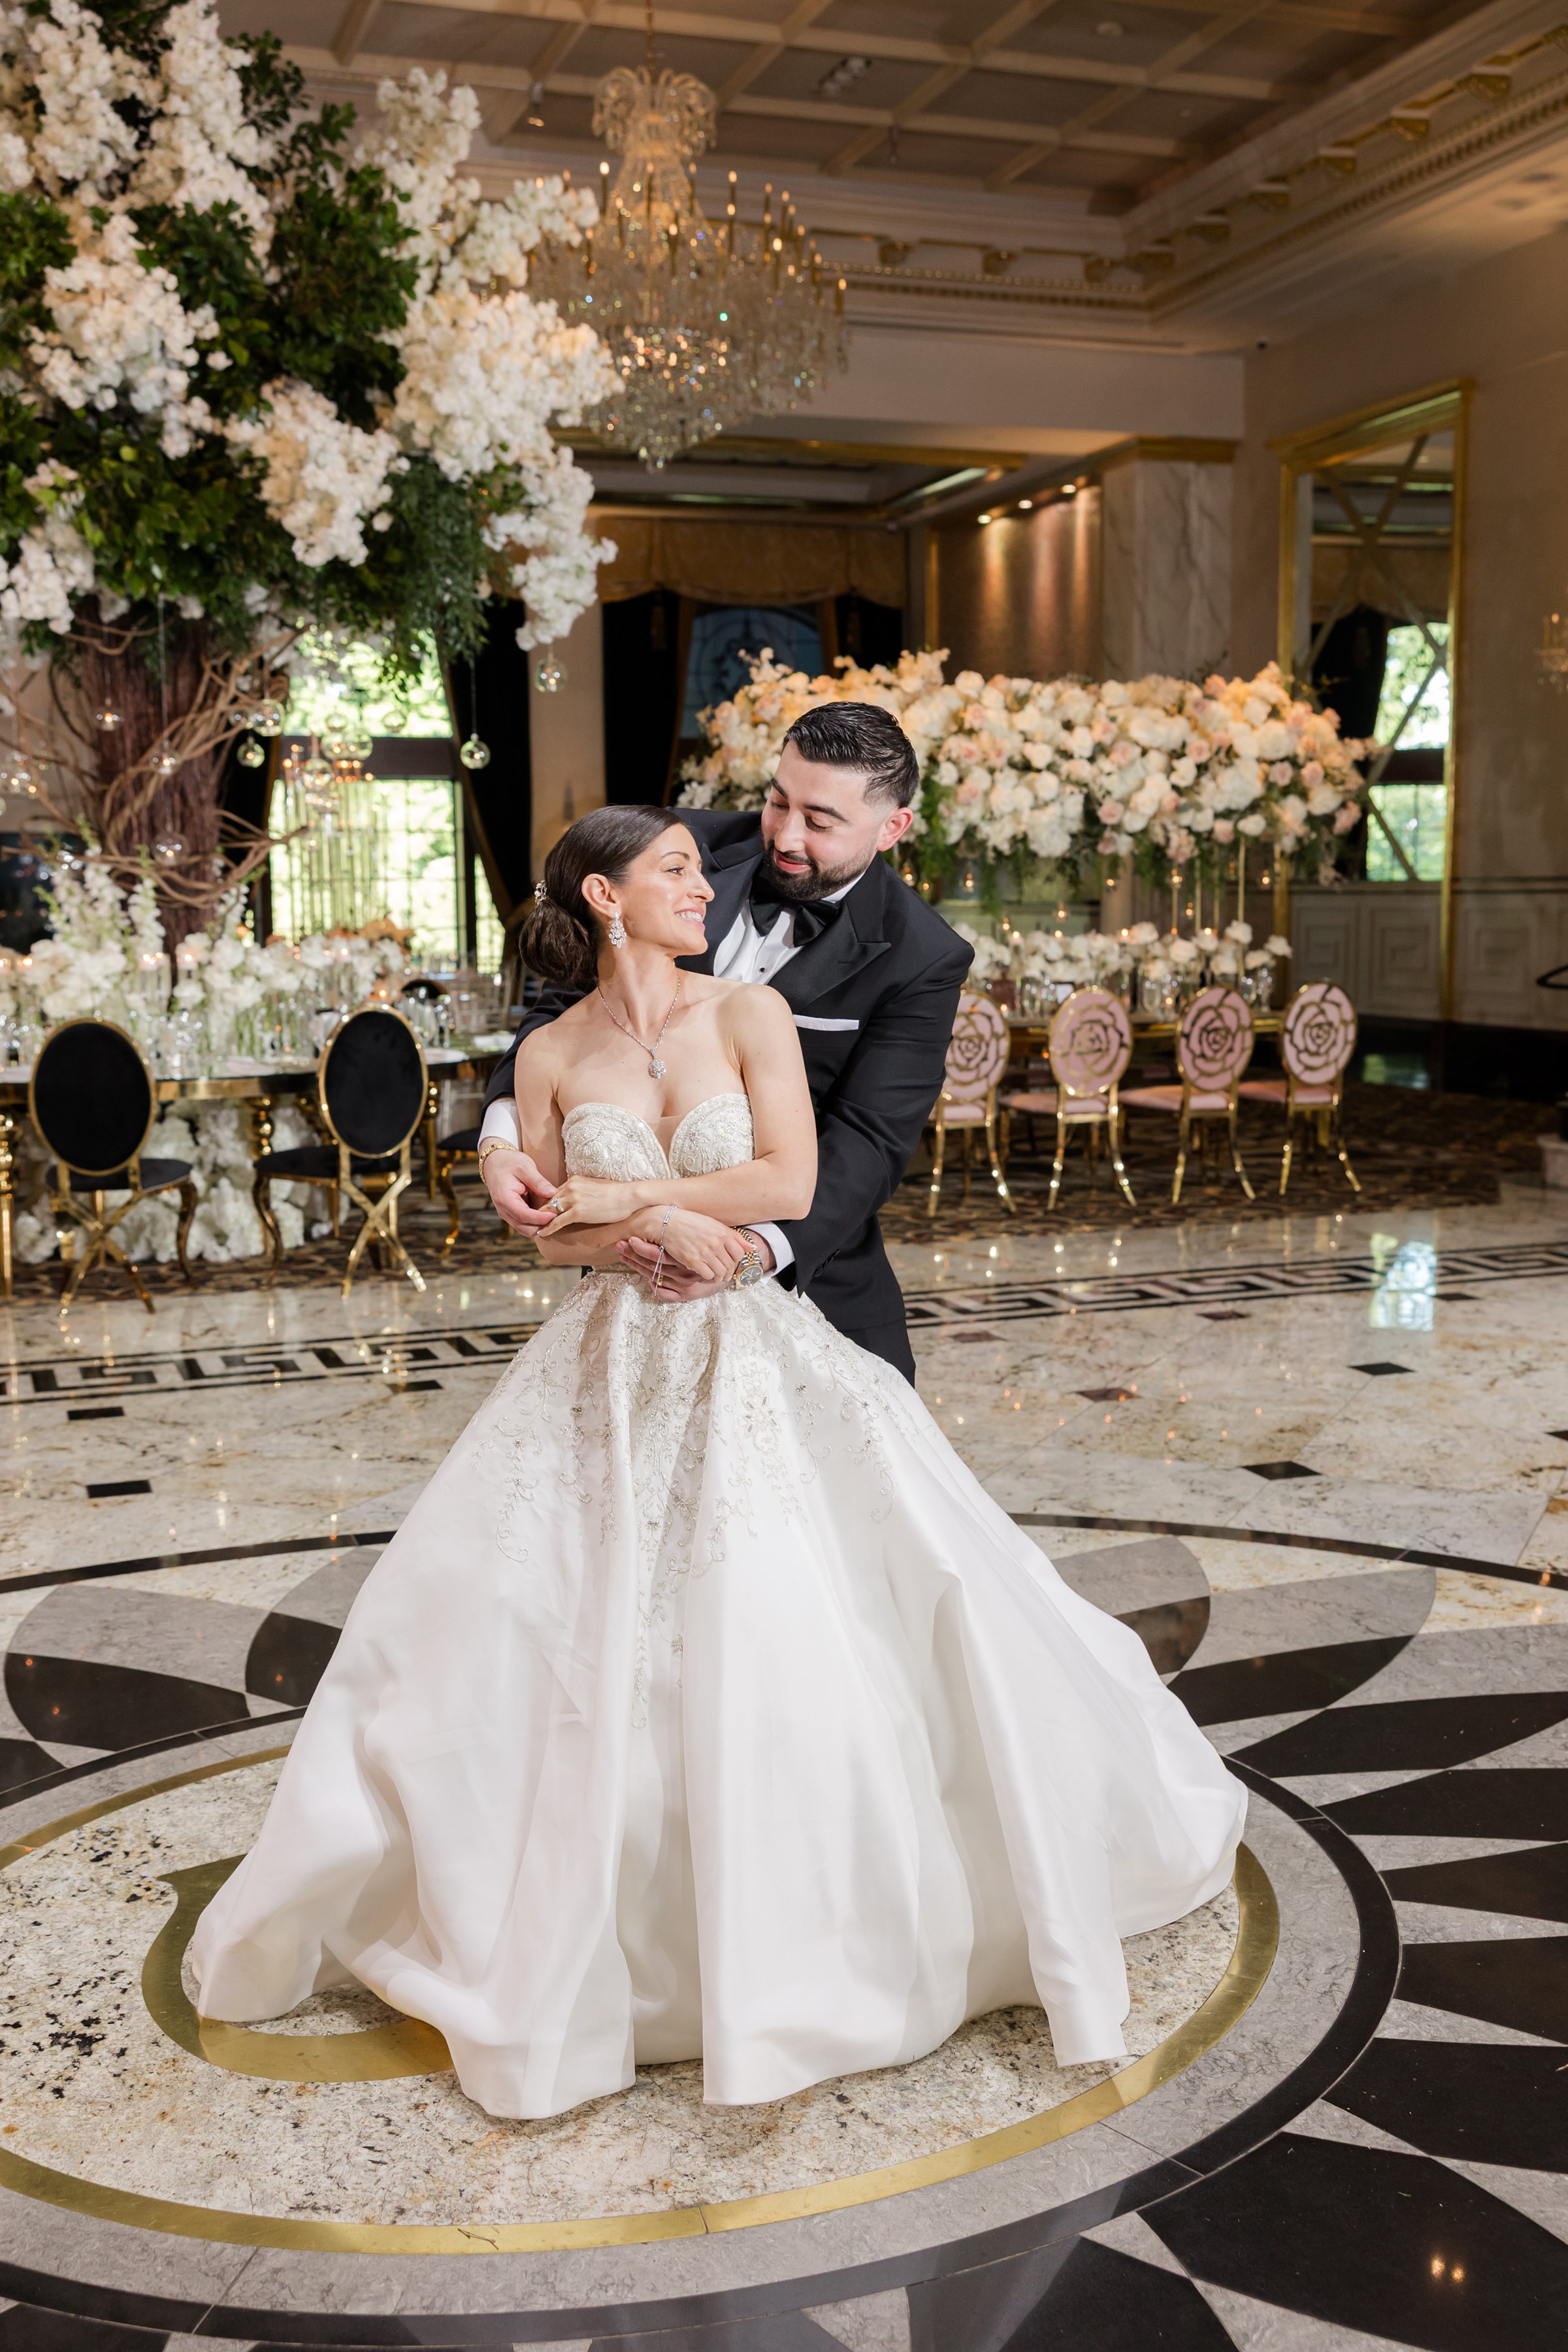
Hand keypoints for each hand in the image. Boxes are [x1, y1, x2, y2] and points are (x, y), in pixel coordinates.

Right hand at [481, 1148, 559, 1233]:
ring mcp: (507, 1214)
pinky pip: (525, 1224)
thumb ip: (538, 1182)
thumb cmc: (509, 1163)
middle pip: (525, 1229)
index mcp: (504, 1199)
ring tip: (555, 1216)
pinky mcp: (511, 1214)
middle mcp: (503, 1210)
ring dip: (540, 1226)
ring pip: (525, 1229)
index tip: (556, 1214)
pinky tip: (548, 1214)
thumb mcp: (525, 1167)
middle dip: (543, 1226)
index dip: (541, 1218)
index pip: (524, 1216)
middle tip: (559, 1216)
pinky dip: (536, 1223)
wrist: (495, 1162)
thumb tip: (553, 1194)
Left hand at [540, 1174, 634, 1230]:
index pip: (555, 1192)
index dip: (547, 1203)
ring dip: (540, 1220)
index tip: (541, 1211)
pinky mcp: (578, 1212)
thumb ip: (583, 1191)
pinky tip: (541, 1233)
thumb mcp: (595, 1187)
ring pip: (550, 1211)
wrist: (628, 1196)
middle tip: (530, 1220)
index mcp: (574, 1180)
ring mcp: (573, 1199)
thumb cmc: (617, 1193)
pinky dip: (547, 1227)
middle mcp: (571, 1187)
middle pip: (549, 1201)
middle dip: (540, 1211)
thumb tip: (580, 1199)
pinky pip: (557, 1221)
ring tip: (532, 1227)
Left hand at [616, 1236, 729, 1302]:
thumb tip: (672, 1215)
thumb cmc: (716, 1248)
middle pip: (651, 1266)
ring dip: (636, 1266)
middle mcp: (684, 1274)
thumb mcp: (708, 1235)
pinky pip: (663, 1293)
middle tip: (618, 1245)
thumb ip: (689, 1232)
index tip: (629, 1239)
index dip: (641, 1249)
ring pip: (654, 1277)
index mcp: (687, 1258)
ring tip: (623, 1253)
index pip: (657, 1255)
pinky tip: (644, 1276)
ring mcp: (683, 1286)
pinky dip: (653, 1285)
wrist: (734, 1269)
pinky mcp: (685, 1296)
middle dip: (632, 1255)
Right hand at [624, 1210, 748, 1286]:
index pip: (739, 1253)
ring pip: (721, 1272)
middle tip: (724, 1273)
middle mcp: (716, 1242)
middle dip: (729, 1271)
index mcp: (723, 1232)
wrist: (666, 1222)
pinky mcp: (693, 1260)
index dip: (737, 1261)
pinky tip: (704, 1272)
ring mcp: (705, 1252)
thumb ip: (734, 1236)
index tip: (731, 1263)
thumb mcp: (714, 1224)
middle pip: (731, 1265)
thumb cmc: (690, 1222)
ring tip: (715, 1275)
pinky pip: (708, 1275)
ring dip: (719, 1276)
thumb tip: (751, 1248)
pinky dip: (708, 1276)